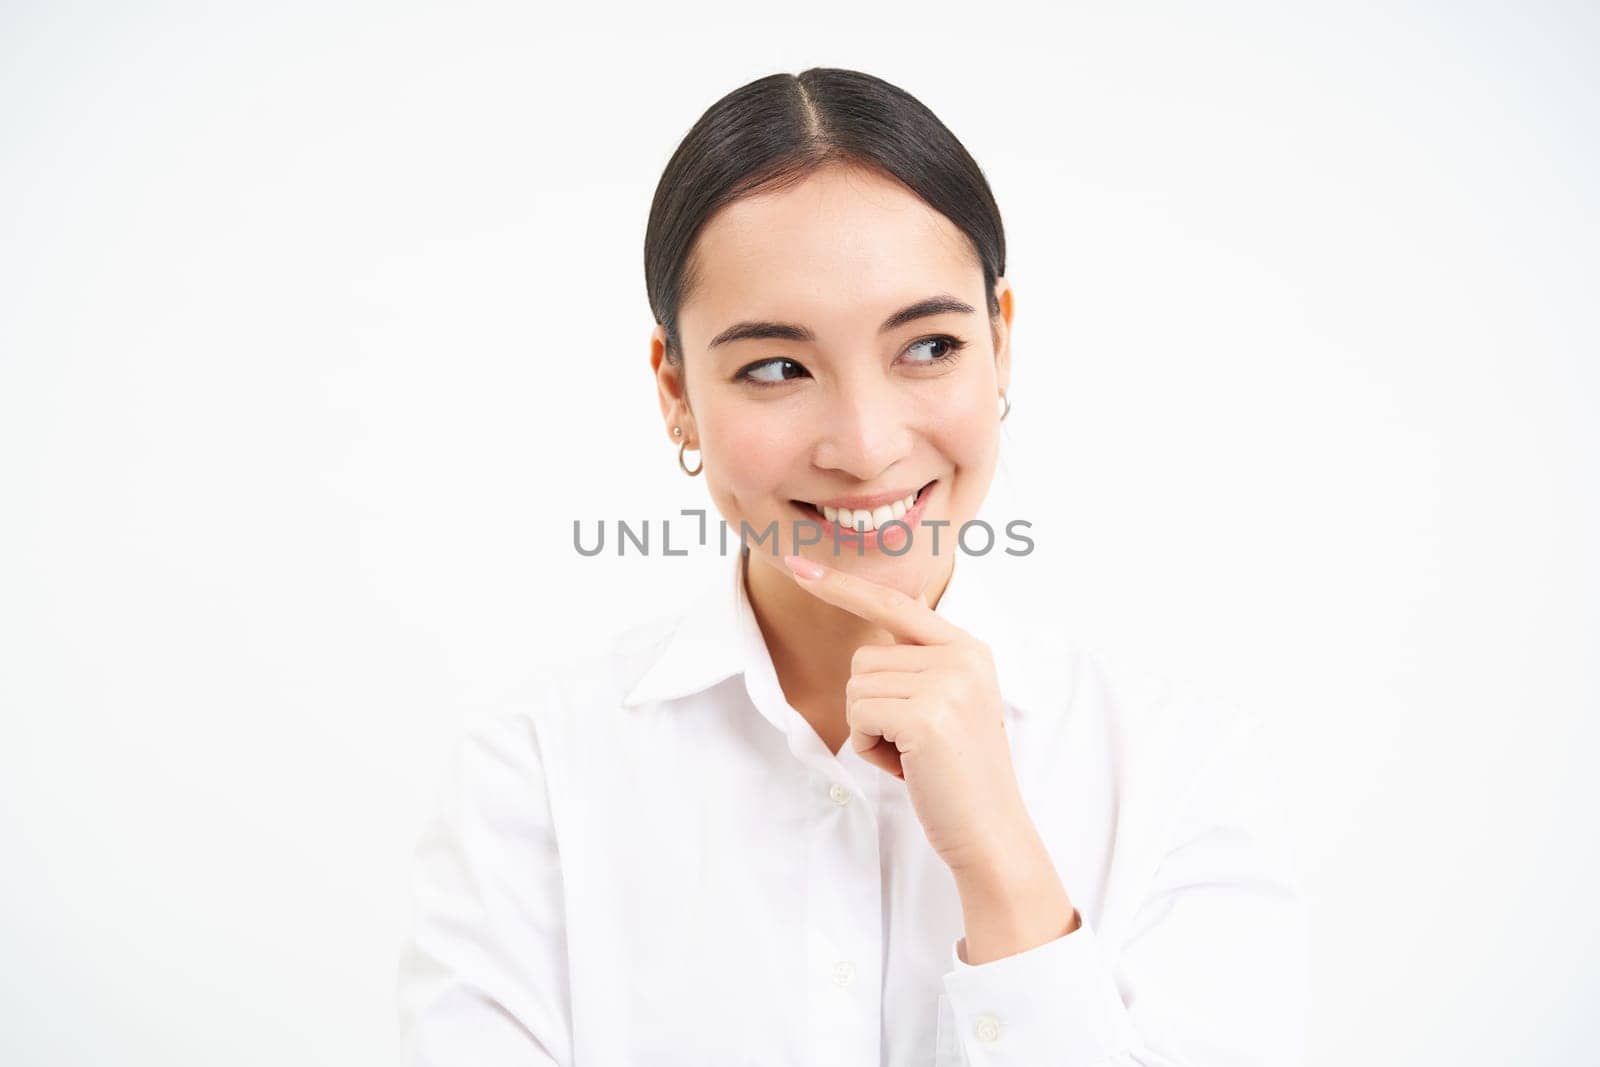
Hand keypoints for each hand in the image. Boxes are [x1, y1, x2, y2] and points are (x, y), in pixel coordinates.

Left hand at [782, 554, 1033, 879]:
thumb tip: (879, 628)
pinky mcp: (926, 716)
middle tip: (915, 743)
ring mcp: (947, 684)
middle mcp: (962, 656)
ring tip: (915, 755)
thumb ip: (919, 663)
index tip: (799, 566)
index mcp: (969, 648)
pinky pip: (858, 717)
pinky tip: (908, 766)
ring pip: (856, 688)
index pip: (895, 605)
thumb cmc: (958, 775)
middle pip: (864, 658)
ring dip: (871, 730)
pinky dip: (870, 748)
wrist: (990, 832)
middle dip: (872, 707)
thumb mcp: (950, 703)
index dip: (843, 586)